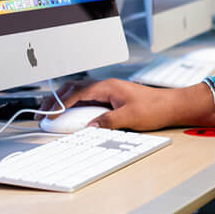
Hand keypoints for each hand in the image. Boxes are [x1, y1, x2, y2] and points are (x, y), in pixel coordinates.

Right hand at [39, 78, 182, 130]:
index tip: (50, 113)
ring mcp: (109, 92)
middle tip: (43, 111)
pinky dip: (76, 105)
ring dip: (64, 101)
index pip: (78, 92)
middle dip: (56, 99)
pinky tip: (71, 115)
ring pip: (80, 93)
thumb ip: (108, 121)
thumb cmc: (155, 107)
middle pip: (75, 88)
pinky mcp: (112, 99)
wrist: (171, 105)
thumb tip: (90, 127)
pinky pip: (88, 99)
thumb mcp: (130, 117)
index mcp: (109, 86)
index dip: (61, 103)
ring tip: (51, 113)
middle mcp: (107, 86)